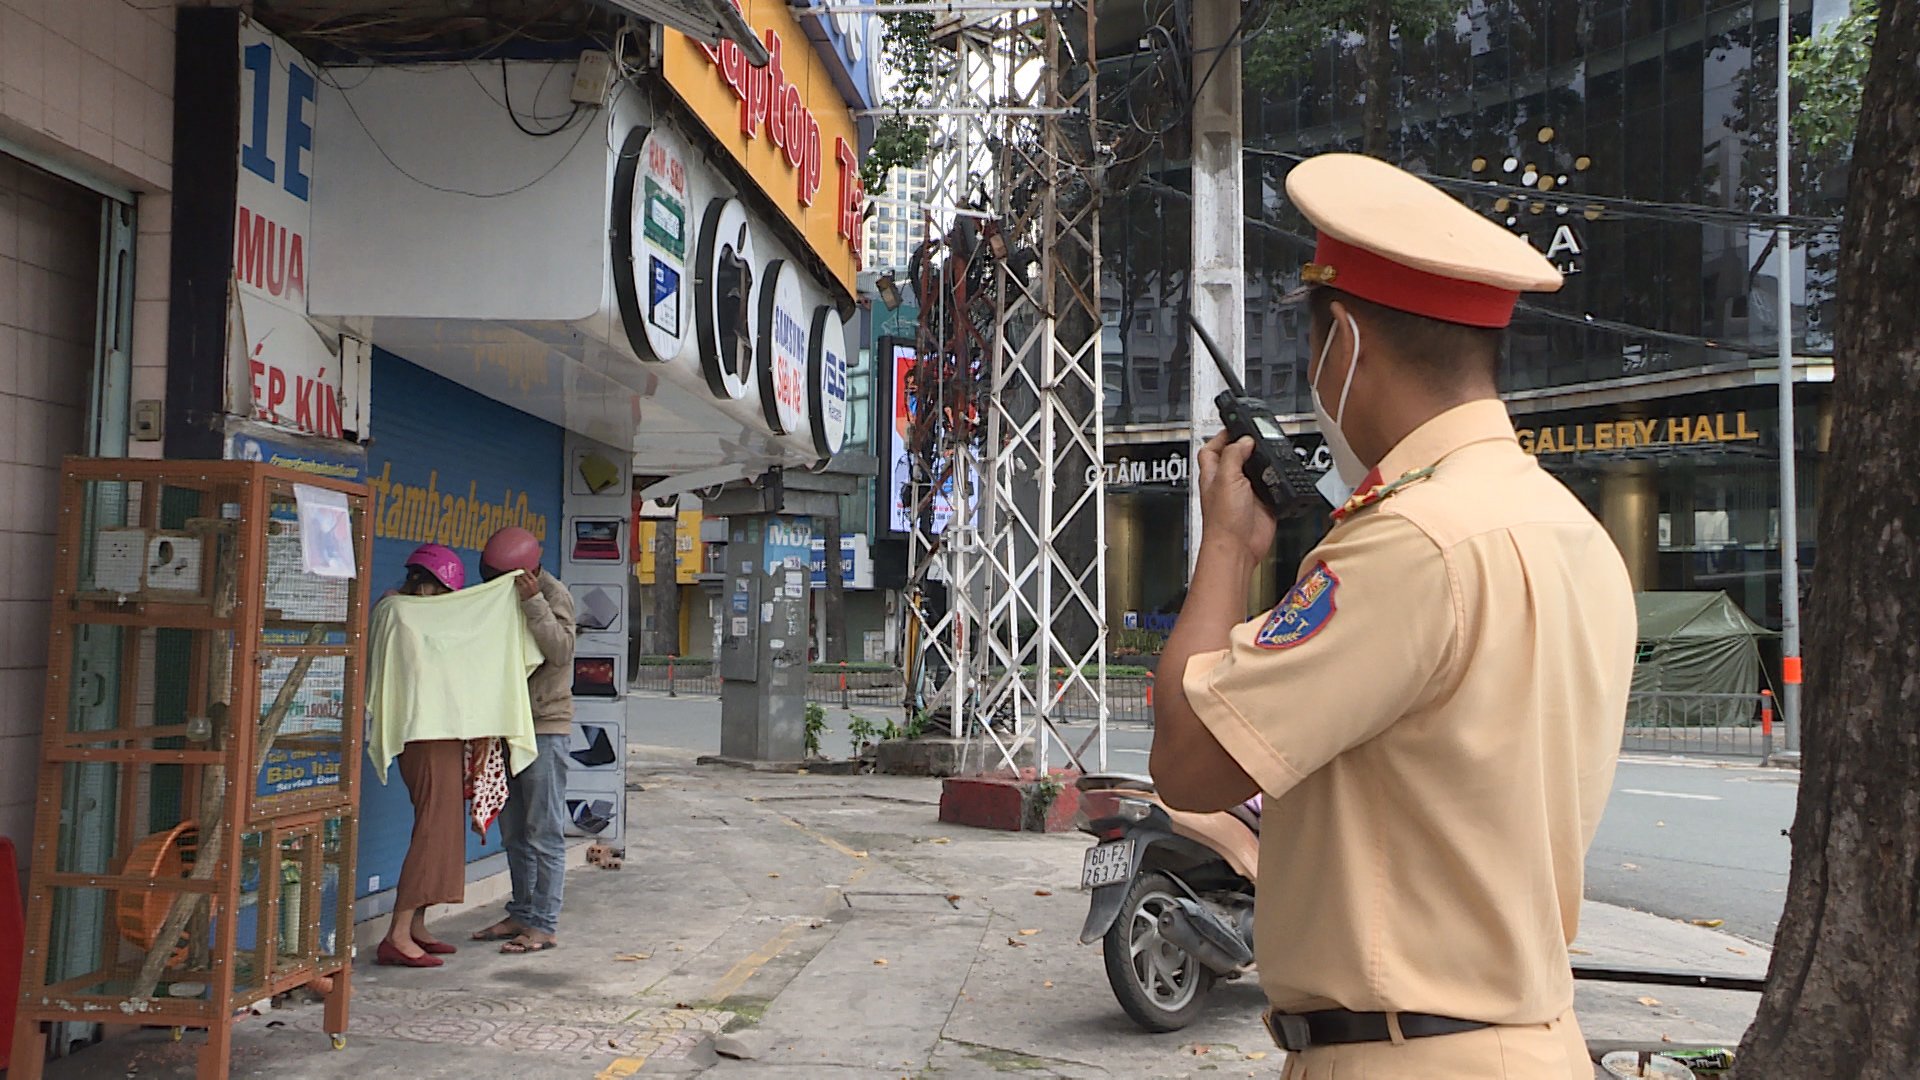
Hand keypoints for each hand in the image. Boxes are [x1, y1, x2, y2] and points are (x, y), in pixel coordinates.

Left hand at [514, 571, 540, 600]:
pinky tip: (514, 580)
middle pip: (521, 573)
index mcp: (534, 579)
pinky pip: (516, 583)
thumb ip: (531, 576)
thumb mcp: (535, 583)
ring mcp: (525, 586)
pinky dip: (514, 581)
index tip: (520, 568)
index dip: (522, 568)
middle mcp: (530, 582)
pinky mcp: (520, 589)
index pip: (527, 571)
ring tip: (513, 574)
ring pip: (518, 577)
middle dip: (517, 571)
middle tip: (514, 570)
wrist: (533, 600)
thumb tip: (526, 569)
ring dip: (515, 576)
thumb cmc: (534, 590)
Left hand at [1196, 433, 1275, 566]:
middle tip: (1260, 436)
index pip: (1213, 447)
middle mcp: (1229, 482)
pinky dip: (1279, 480)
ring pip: (1256, 469)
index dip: (1223, 435)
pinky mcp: (1264, 503)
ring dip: (1265, 462)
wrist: (1238, 548)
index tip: (1236, 425)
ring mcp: (1247, 492)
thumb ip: (1233, 455)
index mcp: (1214, 473)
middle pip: (1237, 456)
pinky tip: (1281, 475)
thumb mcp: (1226, 478)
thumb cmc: (1223, 521)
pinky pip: (1273, 486)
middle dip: (1248, 445)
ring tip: (1272, 452)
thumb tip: (1244, 440)